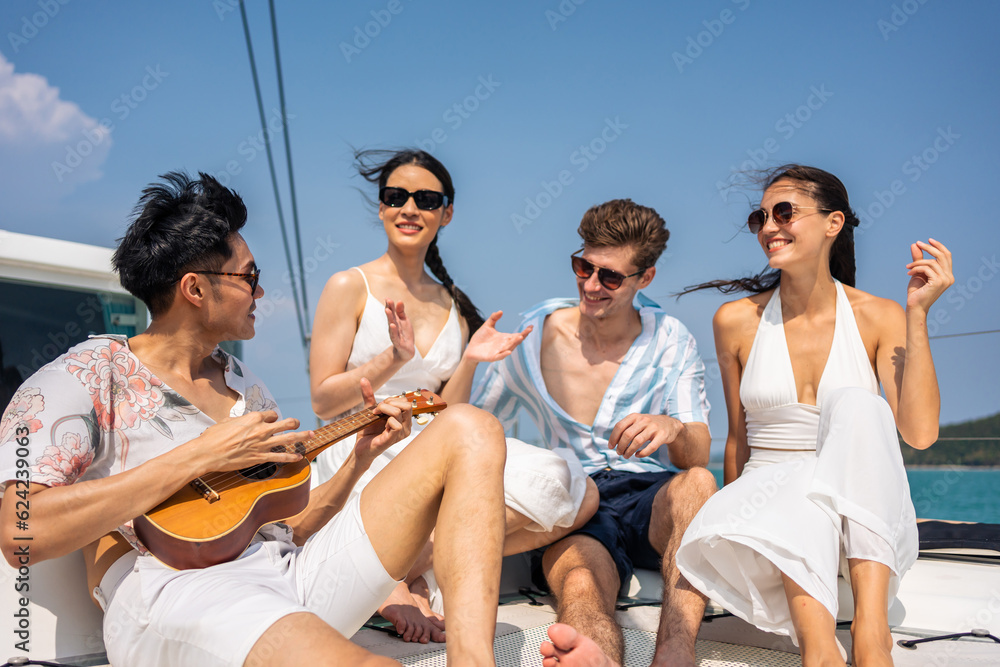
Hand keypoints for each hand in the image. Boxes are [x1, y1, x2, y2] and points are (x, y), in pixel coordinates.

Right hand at [196, 411, 311, 471]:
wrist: (208, 453)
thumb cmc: (214, 437)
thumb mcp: (227, 421)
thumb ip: (240, 420)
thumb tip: (243, 421)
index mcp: (253, 418)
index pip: (271, 415)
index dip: (273, 418)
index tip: (272, 421)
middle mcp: (261, 429)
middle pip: (285, 423)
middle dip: (295, 423)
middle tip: (299, 423)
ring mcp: (262, 444)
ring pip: (288, 438)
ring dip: (302, 436)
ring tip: (311, 434)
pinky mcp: (260, 457)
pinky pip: (280, 457)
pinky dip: (291, 457)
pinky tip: (299, 457)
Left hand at [354, 378, 411, 467]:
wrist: (360, 448)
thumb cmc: (368, 431)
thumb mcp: (369, 410)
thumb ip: (368, 395)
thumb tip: (363, 379)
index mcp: (404, 419)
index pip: (405, 401)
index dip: (391, 400)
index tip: (378, 407)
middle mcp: (406, 426)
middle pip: (406, 404)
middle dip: (389, 403)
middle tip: (378, 410)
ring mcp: (401, 434)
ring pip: (399, 412)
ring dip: (384, 410)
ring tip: (376, 416)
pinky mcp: (393, 439)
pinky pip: (396, 424)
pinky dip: (386, 420)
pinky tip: (380, 425)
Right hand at [385, 299, 414, 362]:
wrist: (407, 350)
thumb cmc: (404, 333)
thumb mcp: (404, 321)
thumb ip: (401, 312)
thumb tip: (400, 300)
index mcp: (395, 321)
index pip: (392, 312)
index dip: (390, 305)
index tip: (387, 298)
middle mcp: (393, 326)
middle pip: (391, 316)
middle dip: (389, 309)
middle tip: (388, 301)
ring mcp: (395, 334)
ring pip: (392, 325)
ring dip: (389, 318)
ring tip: (388, 310)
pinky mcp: (398, 342)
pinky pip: (395, 336)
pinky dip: (393, 330)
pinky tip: (392, 325)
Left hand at [463, 311, 532, 362]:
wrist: (470, 349)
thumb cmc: (480, 338)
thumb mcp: (487, 326)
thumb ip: (493, 319)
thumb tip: (501, 311)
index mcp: (505, 338)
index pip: (517, 335)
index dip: (524, 332)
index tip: (531, 326)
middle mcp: (504, 345)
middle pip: (515, 341)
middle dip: (521, 336)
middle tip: (527, 331)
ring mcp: (499, 352)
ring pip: (509, 348)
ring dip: (515, 344)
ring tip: (520, 337)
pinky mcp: (492, 357)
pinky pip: (499, 356)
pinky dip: (504, 354)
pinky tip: (508, 352)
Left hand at [608, 413, 682, 458]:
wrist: (670, 424)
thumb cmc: (648, 425)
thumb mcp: (637, 422)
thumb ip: (626, 428)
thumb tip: (612, 443)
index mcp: (635, 416)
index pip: (620, 426)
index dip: (613, 437)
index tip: (611, 446)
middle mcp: (643, 420)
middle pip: (627, 434)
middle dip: (620, 446)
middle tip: (619, 453)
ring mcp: (654, 427)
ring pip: (637, 441)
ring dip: (629, 451)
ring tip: (626, 456)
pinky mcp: (662, 435)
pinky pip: (651, 447)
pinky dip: (642, 453)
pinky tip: (638, 455)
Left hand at [906, 239, 953, 313]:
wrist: (914, 306)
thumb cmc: (916, 291)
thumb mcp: (918, 272)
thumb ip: (918, 259)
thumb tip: (915, 244)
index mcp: (948, 274)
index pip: (947, 256)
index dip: (939, 246)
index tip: (928, 240)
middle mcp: (949, 277)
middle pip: (942, 255)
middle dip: (929, 248)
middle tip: (918, 243)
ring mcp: (945, 280)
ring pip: (931, 262)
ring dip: (917, 262)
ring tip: (908, 267)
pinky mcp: (938, 282)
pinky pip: (926, 268)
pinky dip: (916, 268)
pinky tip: (909, 273)